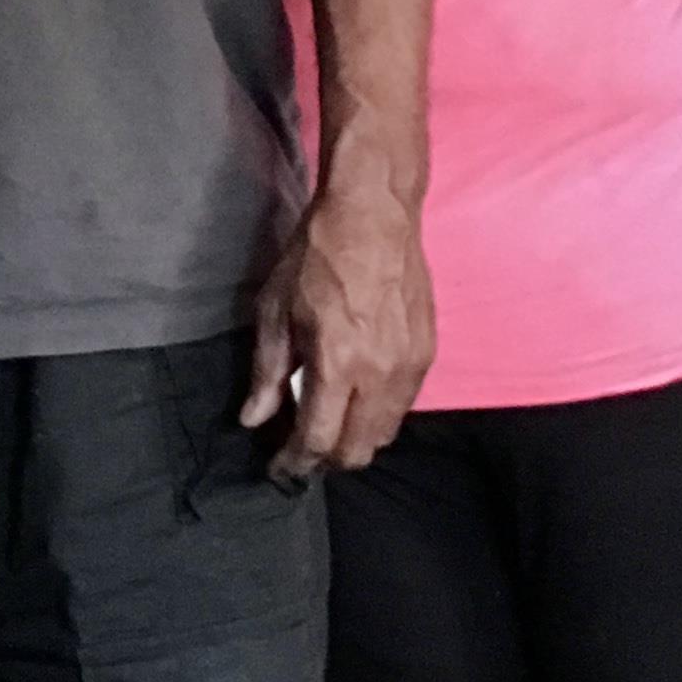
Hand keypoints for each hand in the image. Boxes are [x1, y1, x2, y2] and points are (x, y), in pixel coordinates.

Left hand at [241, 162, 433, 480]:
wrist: (374, 215)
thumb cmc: (317, 257)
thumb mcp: (275, 311)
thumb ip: (268, 372)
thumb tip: (254, 419)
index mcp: (338, 363)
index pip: (318, 440)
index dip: (295, 462)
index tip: (278, 466)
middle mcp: (380, 374)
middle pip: (357, 451)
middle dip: (326, 460)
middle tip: (301, 446)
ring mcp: (410, 366)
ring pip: (385, 434)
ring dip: (354, 440)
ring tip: (328, 423)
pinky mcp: (427, 354)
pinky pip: (403, 407)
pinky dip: (377, 415)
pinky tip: (356, 396)